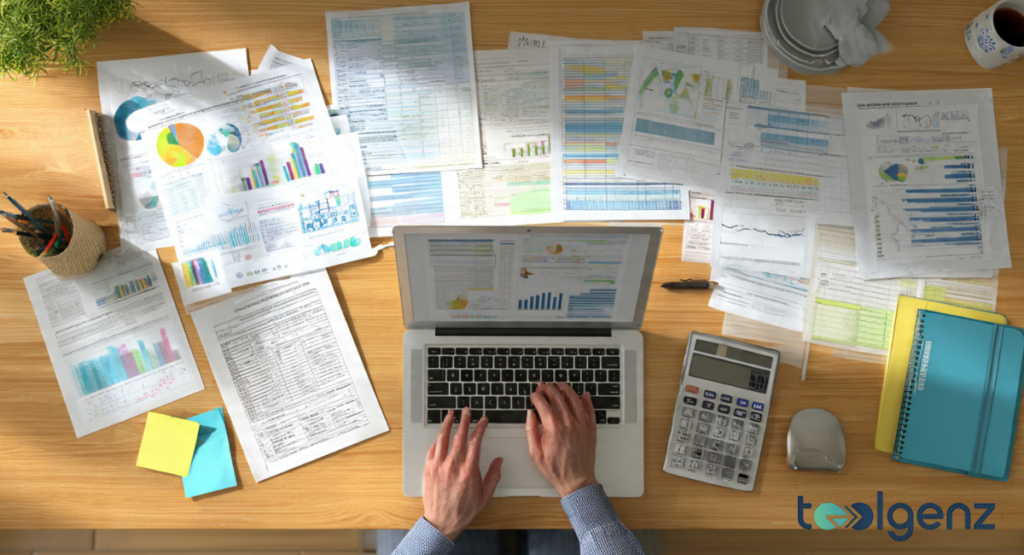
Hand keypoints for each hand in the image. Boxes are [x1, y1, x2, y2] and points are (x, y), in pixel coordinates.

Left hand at [423, 407, 502, 540]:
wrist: (442, 522)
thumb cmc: (463, 510)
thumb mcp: (485, 496)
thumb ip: (493, 476)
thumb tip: (499, 461)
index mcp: (469, 471)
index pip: (475, 442)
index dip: (480, 428)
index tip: (483, 420)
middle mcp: (453, 465)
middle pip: (459, 436)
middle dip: (464, 420)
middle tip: (467, 411)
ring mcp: (439, 466)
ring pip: (443, 439)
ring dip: (447, 424)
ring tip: (451, 415)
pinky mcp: (428, 469)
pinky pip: (432, 450)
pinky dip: (437, 440)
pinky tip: (440, 435)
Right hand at [526, 382, 598, 496]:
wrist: (576, 480)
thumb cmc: (556, 469)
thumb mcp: (535, 452)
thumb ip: (531, 430)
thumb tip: (530, 414)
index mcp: (553, 428)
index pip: (543, 403)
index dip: (537, 396)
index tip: (534, 395)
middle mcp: (568, 423)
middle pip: (557, 397)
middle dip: (548, 388)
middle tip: (543, 386)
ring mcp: (581, 424)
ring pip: (573, 398)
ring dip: (565, 389)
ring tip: (559, 385)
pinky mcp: (591, 428)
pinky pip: (589, 409)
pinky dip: (586, 399)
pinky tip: (583, 394)